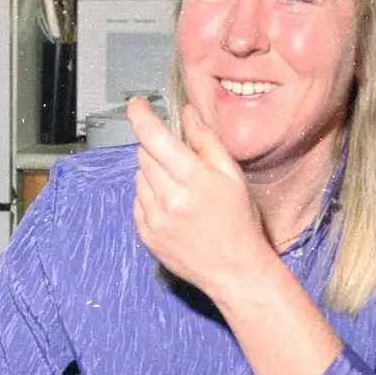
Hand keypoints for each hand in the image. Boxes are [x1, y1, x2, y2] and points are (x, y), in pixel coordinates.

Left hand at [129, 97, 268, 295]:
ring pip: (139, 177)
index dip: (140, 115)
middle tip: (182, 163)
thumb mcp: (232, 176)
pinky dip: (149, 197)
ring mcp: (153, 218)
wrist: (235, 270)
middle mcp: (168, 197)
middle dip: (158, 149)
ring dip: (153, 175)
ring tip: (181, 191)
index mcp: (192, 178)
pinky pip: (137, 201)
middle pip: (144, 154)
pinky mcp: (146, 234)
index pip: (154, 136)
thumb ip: (206, 141)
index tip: (136, 104)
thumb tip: (186, 113)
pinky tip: (173, 208)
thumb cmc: (239, 221)